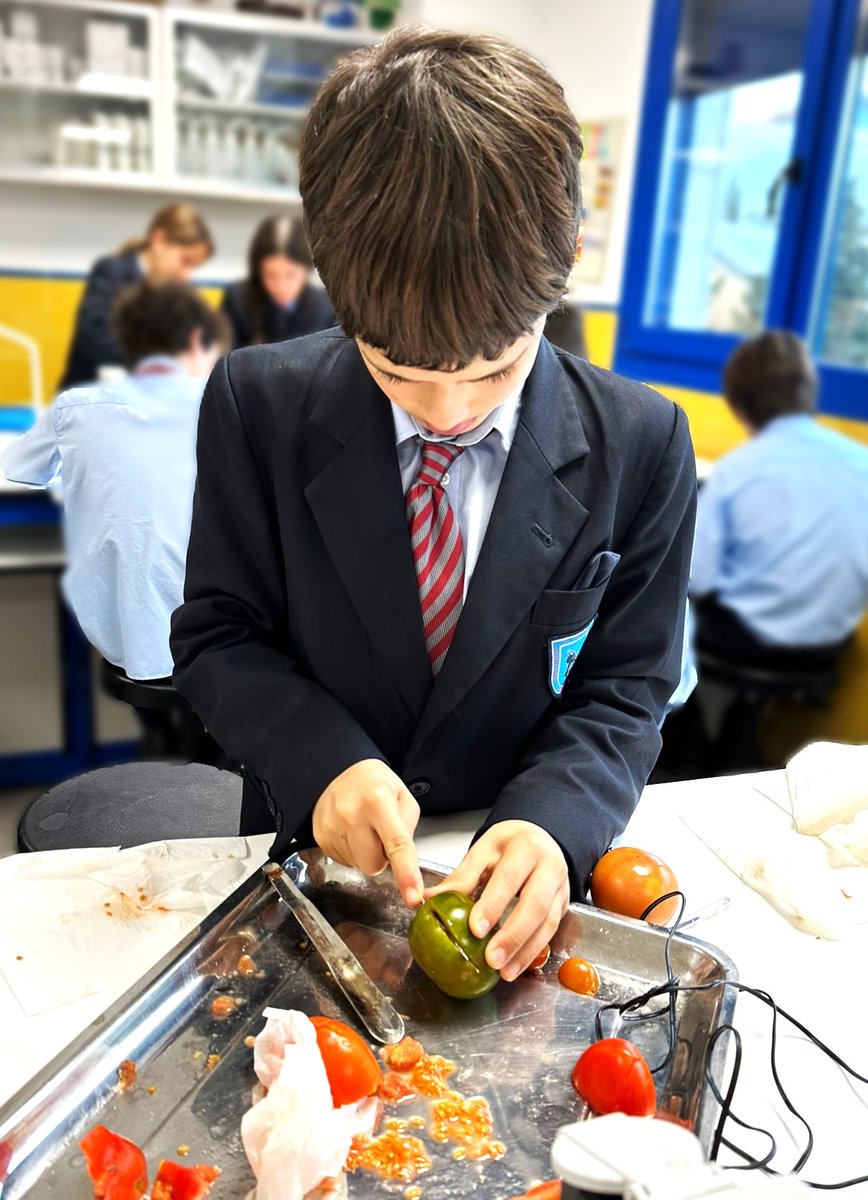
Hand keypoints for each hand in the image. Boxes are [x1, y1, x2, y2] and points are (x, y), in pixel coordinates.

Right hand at [312, 759, 423, 906]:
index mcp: (378, 801)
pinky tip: (350, 831)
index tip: (413, 897)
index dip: (406, 873)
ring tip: (363, 827)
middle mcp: (351, 814)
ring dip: (365, 853)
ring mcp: (331, 826)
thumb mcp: (402, 797)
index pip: (396, 844)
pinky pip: (343, 861)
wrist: (339, 771)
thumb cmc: (374, 784)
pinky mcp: (319, 836)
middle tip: (379, 833)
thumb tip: (405, 864)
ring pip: (358, 865)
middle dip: (382, 857)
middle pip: (374, 864)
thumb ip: (408, 830)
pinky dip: (351, 851)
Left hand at [426, 820, 568, 981]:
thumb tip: (429, 899)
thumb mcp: (484, 851)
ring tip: (504, 971)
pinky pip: (551, 932)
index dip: (493, 904)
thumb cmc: (510, 845)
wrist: (540, 838)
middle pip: (535, 904)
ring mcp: (560, 887)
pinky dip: (533, 952)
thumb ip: (461, 877)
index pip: (509, 878)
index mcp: (525, 847)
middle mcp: (549, 866)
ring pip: (547, 922)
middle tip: (491, 958)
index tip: (475, 928)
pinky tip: (516, 965)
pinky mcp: (563, 906)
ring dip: (525, 950)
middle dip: (513, 935)